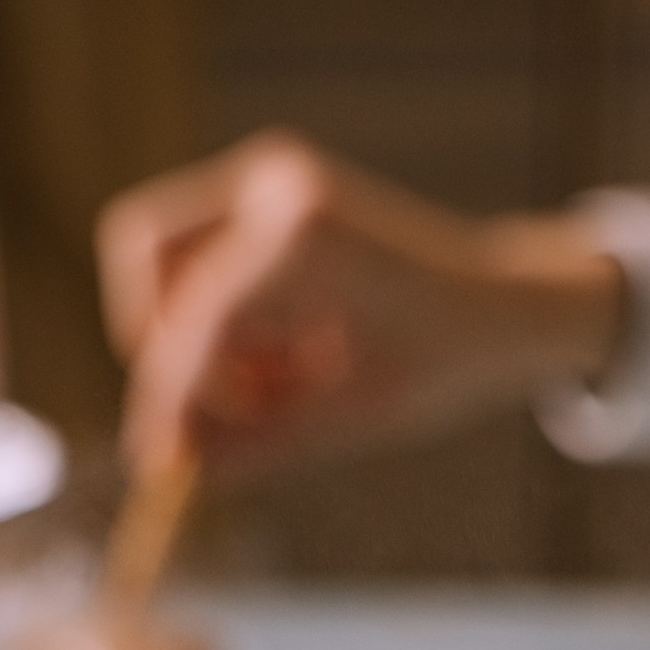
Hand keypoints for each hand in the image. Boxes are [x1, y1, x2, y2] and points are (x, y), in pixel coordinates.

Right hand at [97, 132, 625, 477]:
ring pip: (167, 263)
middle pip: (147, 256)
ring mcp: (266, 179)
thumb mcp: (353, 417)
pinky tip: (289, 363)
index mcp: (304, 233)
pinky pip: (202, 263)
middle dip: (164, 347)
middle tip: (209, 417)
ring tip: (279, 391)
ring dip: (199, 342)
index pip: (196, 320)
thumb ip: (262, 443)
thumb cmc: (446, 360)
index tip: (160, 461)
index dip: (171, 398)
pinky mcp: (267, 194)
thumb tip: (180, 471)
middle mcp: (273, 185)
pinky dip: (224, 326)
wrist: (502, 305)